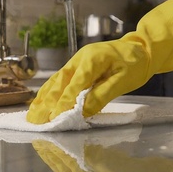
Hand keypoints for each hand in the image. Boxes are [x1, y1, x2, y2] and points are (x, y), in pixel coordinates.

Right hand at [27, 0, 172, 123]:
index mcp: (92, 60)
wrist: (140, 49)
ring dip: (43, 99)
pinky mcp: (76, 67)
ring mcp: (75, 62)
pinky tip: (40, 102)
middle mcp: (79, 59)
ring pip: (55, 82)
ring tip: (32, 116)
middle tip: (37, 122)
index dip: (64, 103)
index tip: (55, 118)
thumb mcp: (123, 80)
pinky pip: (59, 80)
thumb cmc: (134, 64)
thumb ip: (102, 95)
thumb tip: (83, 111)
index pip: (74, 85)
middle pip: (59, 83)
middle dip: (47, 104)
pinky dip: (48, 92)